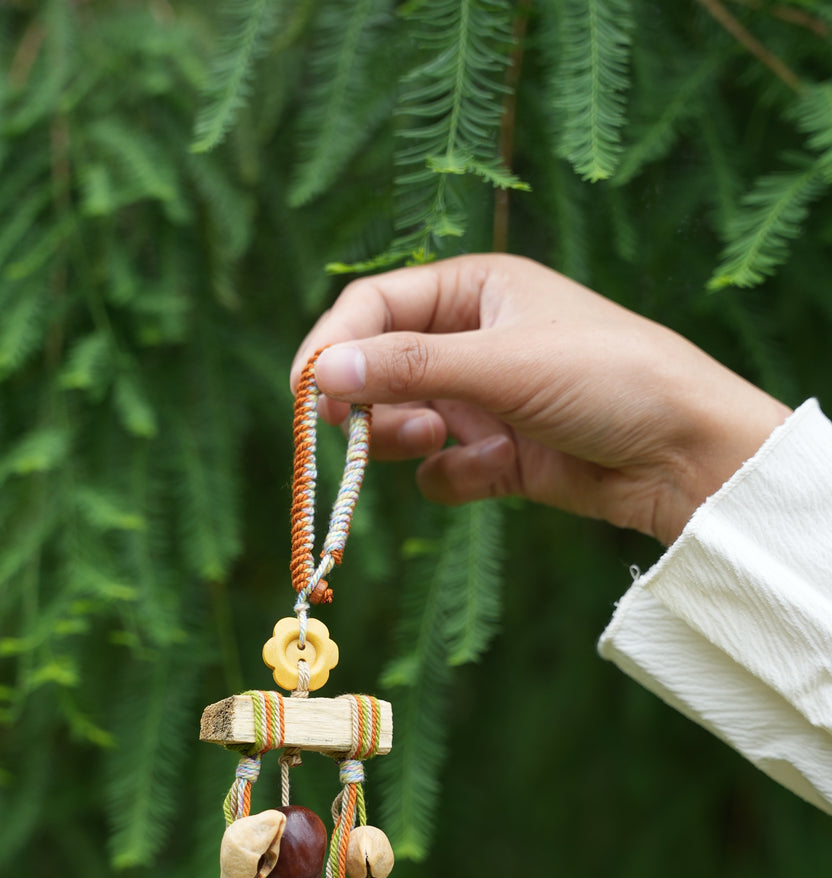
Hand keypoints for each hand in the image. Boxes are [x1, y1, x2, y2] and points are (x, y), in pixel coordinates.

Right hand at [291, 255, 790, 545]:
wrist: (684, 454)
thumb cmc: (607, 378)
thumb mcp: (501, 364)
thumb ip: (408, 368)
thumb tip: (319, 372)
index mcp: (475, 289)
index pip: (375, 305)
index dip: (333, 344)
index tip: (305, 392)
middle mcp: (473, 339)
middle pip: (379, 366)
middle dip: (366, 399)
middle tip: (354, 429)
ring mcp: (485, 400)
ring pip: (403, 422)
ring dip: (403, 439)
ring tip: (433, 443)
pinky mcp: (500, 457)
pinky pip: (441, 471)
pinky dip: (454, 478)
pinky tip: (496, 473)